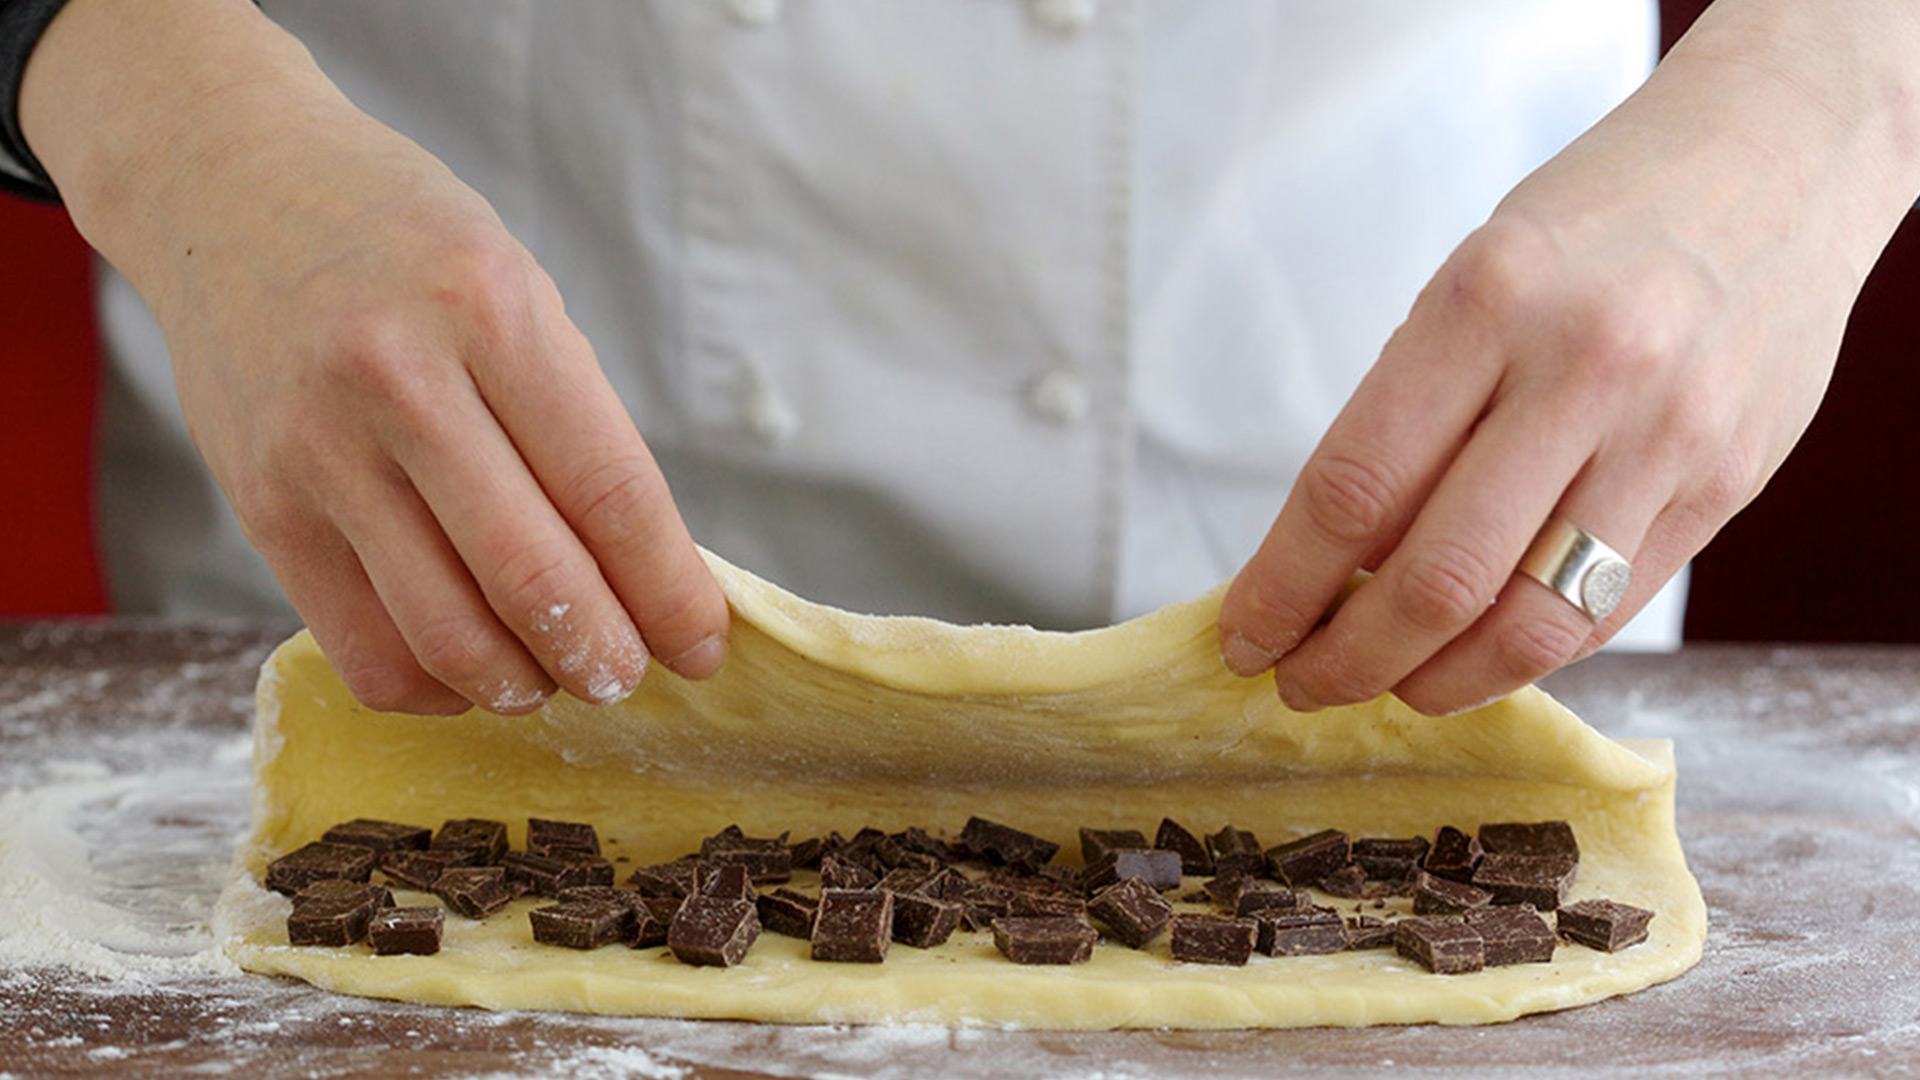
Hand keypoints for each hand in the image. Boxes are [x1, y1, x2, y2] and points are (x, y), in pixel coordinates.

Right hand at [24, 0, 729, 713]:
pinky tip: (468, 668)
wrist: (230, 187)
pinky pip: (362, 648)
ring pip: (446, 634)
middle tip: (628, 677)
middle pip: (532, 577)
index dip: (671, 592)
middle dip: (603, 657)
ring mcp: (318, 451)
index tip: (703, 645)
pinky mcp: (261, 507)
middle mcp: (400, 381)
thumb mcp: (518, 291)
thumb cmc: (406, 247)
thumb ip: (576, 424)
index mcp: (493, 311)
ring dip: (523, 685)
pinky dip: (435, 688)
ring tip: (553, 676)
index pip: (611, 492)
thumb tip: (650, 579)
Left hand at [1218, 0, 1919, 714]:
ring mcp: (1667, 438)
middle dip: (1345, 659)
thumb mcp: (1473, 280)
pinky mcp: (1725, 488)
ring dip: (1433, 683)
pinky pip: (1602, 614)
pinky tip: (1471, 660)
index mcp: (1487, 300)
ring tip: (1385, 689)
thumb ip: (1412, 414)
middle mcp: (1583, 370)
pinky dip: (1521, 658)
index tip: (1243, 635)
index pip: (1354, 487)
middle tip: (1299, 683)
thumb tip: (1323, 566)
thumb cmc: (1592, 225)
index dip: (1284, 586)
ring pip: (1527, 625)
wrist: (1774, 161)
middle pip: (1436, 579)